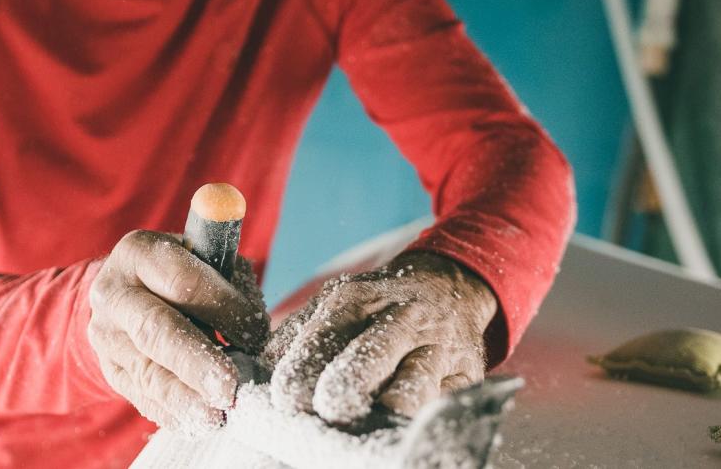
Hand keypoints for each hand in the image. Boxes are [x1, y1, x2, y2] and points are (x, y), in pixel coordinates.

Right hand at [87, 230, 268, 429]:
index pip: (183, 282)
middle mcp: (115, 294)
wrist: (123, 293)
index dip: (223, 308)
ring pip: (147, 371)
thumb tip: (253, 330)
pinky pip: (141, 396)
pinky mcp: (110, 370)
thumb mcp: (203, 259)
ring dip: (184, 399)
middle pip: (156, 331)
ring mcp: (106, 336)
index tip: (255, 332)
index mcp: (139, 253)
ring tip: (216, 417)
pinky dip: (172, 413)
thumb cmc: (179, 272)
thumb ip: (230, 283)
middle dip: (196, 363)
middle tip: (228, 389)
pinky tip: (197, 423)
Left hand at [266, 251, 495, 425]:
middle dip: (341, 392)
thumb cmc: (379, 306)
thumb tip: (255, 376)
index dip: (298, 379)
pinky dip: (416, 425)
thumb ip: (295, 338)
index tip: (285, 403)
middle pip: (366, 362)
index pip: (321, 342)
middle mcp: (399, 320)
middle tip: (327, 412)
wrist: (451, 286)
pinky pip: (440, 408)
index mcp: (355, 301)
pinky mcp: (466, 377)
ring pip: (411, 391)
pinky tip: (396, 435)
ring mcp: (437, 349)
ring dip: (382, 416)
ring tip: (364, 432)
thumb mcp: (336, 305)